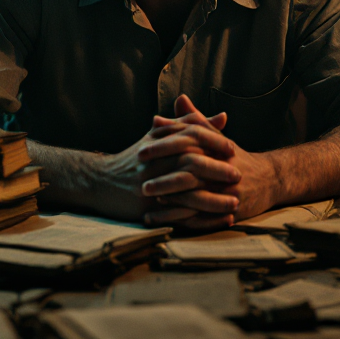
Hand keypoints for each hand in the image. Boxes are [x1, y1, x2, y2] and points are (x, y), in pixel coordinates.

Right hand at [87, 97, 234, 222]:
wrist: (101, 180)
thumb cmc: (136, 157)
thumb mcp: (160, 135)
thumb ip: (192, 125)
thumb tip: (224, 117)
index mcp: (160, 140)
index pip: (191, 137)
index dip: (212, 142)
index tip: (232, 148)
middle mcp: (156, 161)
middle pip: (191, 162)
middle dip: (216, 169)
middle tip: (238, 175)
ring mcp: (152, 185)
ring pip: (187, 191)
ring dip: (213, 199)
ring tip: (235, 203)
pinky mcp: (148, 207)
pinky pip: (180, 215)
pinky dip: (202, 219)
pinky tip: (220, 221)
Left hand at [138, 94, 278, 229]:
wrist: (269, 179)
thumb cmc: (235, 156)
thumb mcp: (217, 136)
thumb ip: (196, 119)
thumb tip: (179, 99)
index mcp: (217, 149)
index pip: (187, 145)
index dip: (163, 148)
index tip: (141, 151)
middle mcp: (223, 171)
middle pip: (190, 174)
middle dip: (164, 180)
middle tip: (141, 184)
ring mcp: (227, 193)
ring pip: (195, 200)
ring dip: (170, 204)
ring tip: (147, 206)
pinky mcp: (230, 212)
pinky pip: (202, 220)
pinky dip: (181, 221)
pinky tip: (163, 221)